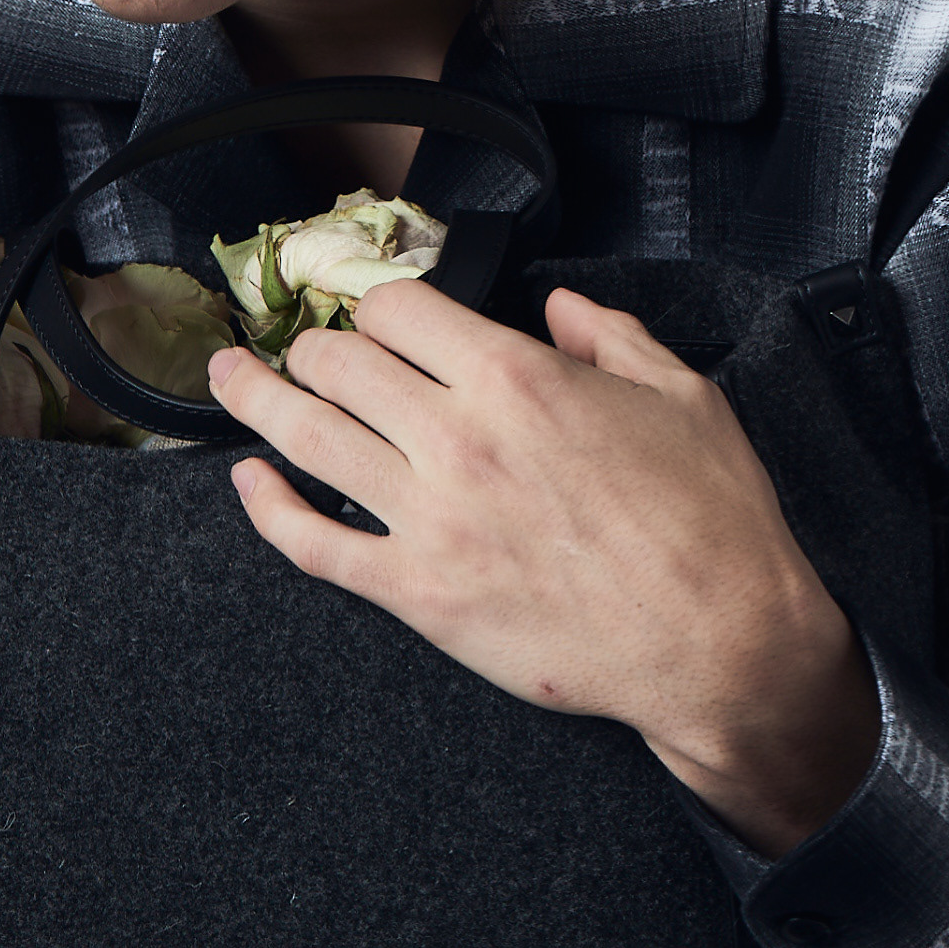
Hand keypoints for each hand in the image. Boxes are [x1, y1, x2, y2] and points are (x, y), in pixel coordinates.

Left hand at [208, 282, 879, 857]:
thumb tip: (561, 307)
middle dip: (313, 346)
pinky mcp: (417, 592)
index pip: (398, 308)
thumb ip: (613, 337)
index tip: (374, 315)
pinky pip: (313, 543)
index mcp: (518, 378)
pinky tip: (249, 486)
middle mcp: (460, 438)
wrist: (718, 643)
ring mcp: (430, 518)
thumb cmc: (711, 526)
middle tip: (302, 349)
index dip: (378, 304)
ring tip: (230, 377)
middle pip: (339, 363)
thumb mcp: (684, 398)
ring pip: (306, 438)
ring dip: (256, 398)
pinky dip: (268, 509)